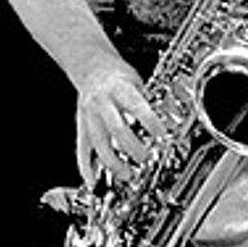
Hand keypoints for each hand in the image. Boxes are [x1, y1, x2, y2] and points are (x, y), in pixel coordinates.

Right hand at [75, 57, 166, 182]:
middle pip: (117, 129)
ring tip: (127, 174)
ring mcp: (89, 116)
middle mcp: (102, 103)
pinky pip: (82, 148)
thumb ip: (146, 101)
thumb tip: (165, 121)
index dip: (151, 122)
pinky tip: (92, 180)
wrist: (89, 65)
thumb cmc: (115, 73)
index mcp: (118, 88)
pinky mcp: (81, 126)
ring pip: (99, 143)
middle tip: (147, 158)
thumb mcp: (136, 80)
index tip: (163, 135)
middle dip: (133, 147)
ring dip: (113, 162)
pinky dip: (86, 166)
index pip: (136, 106)